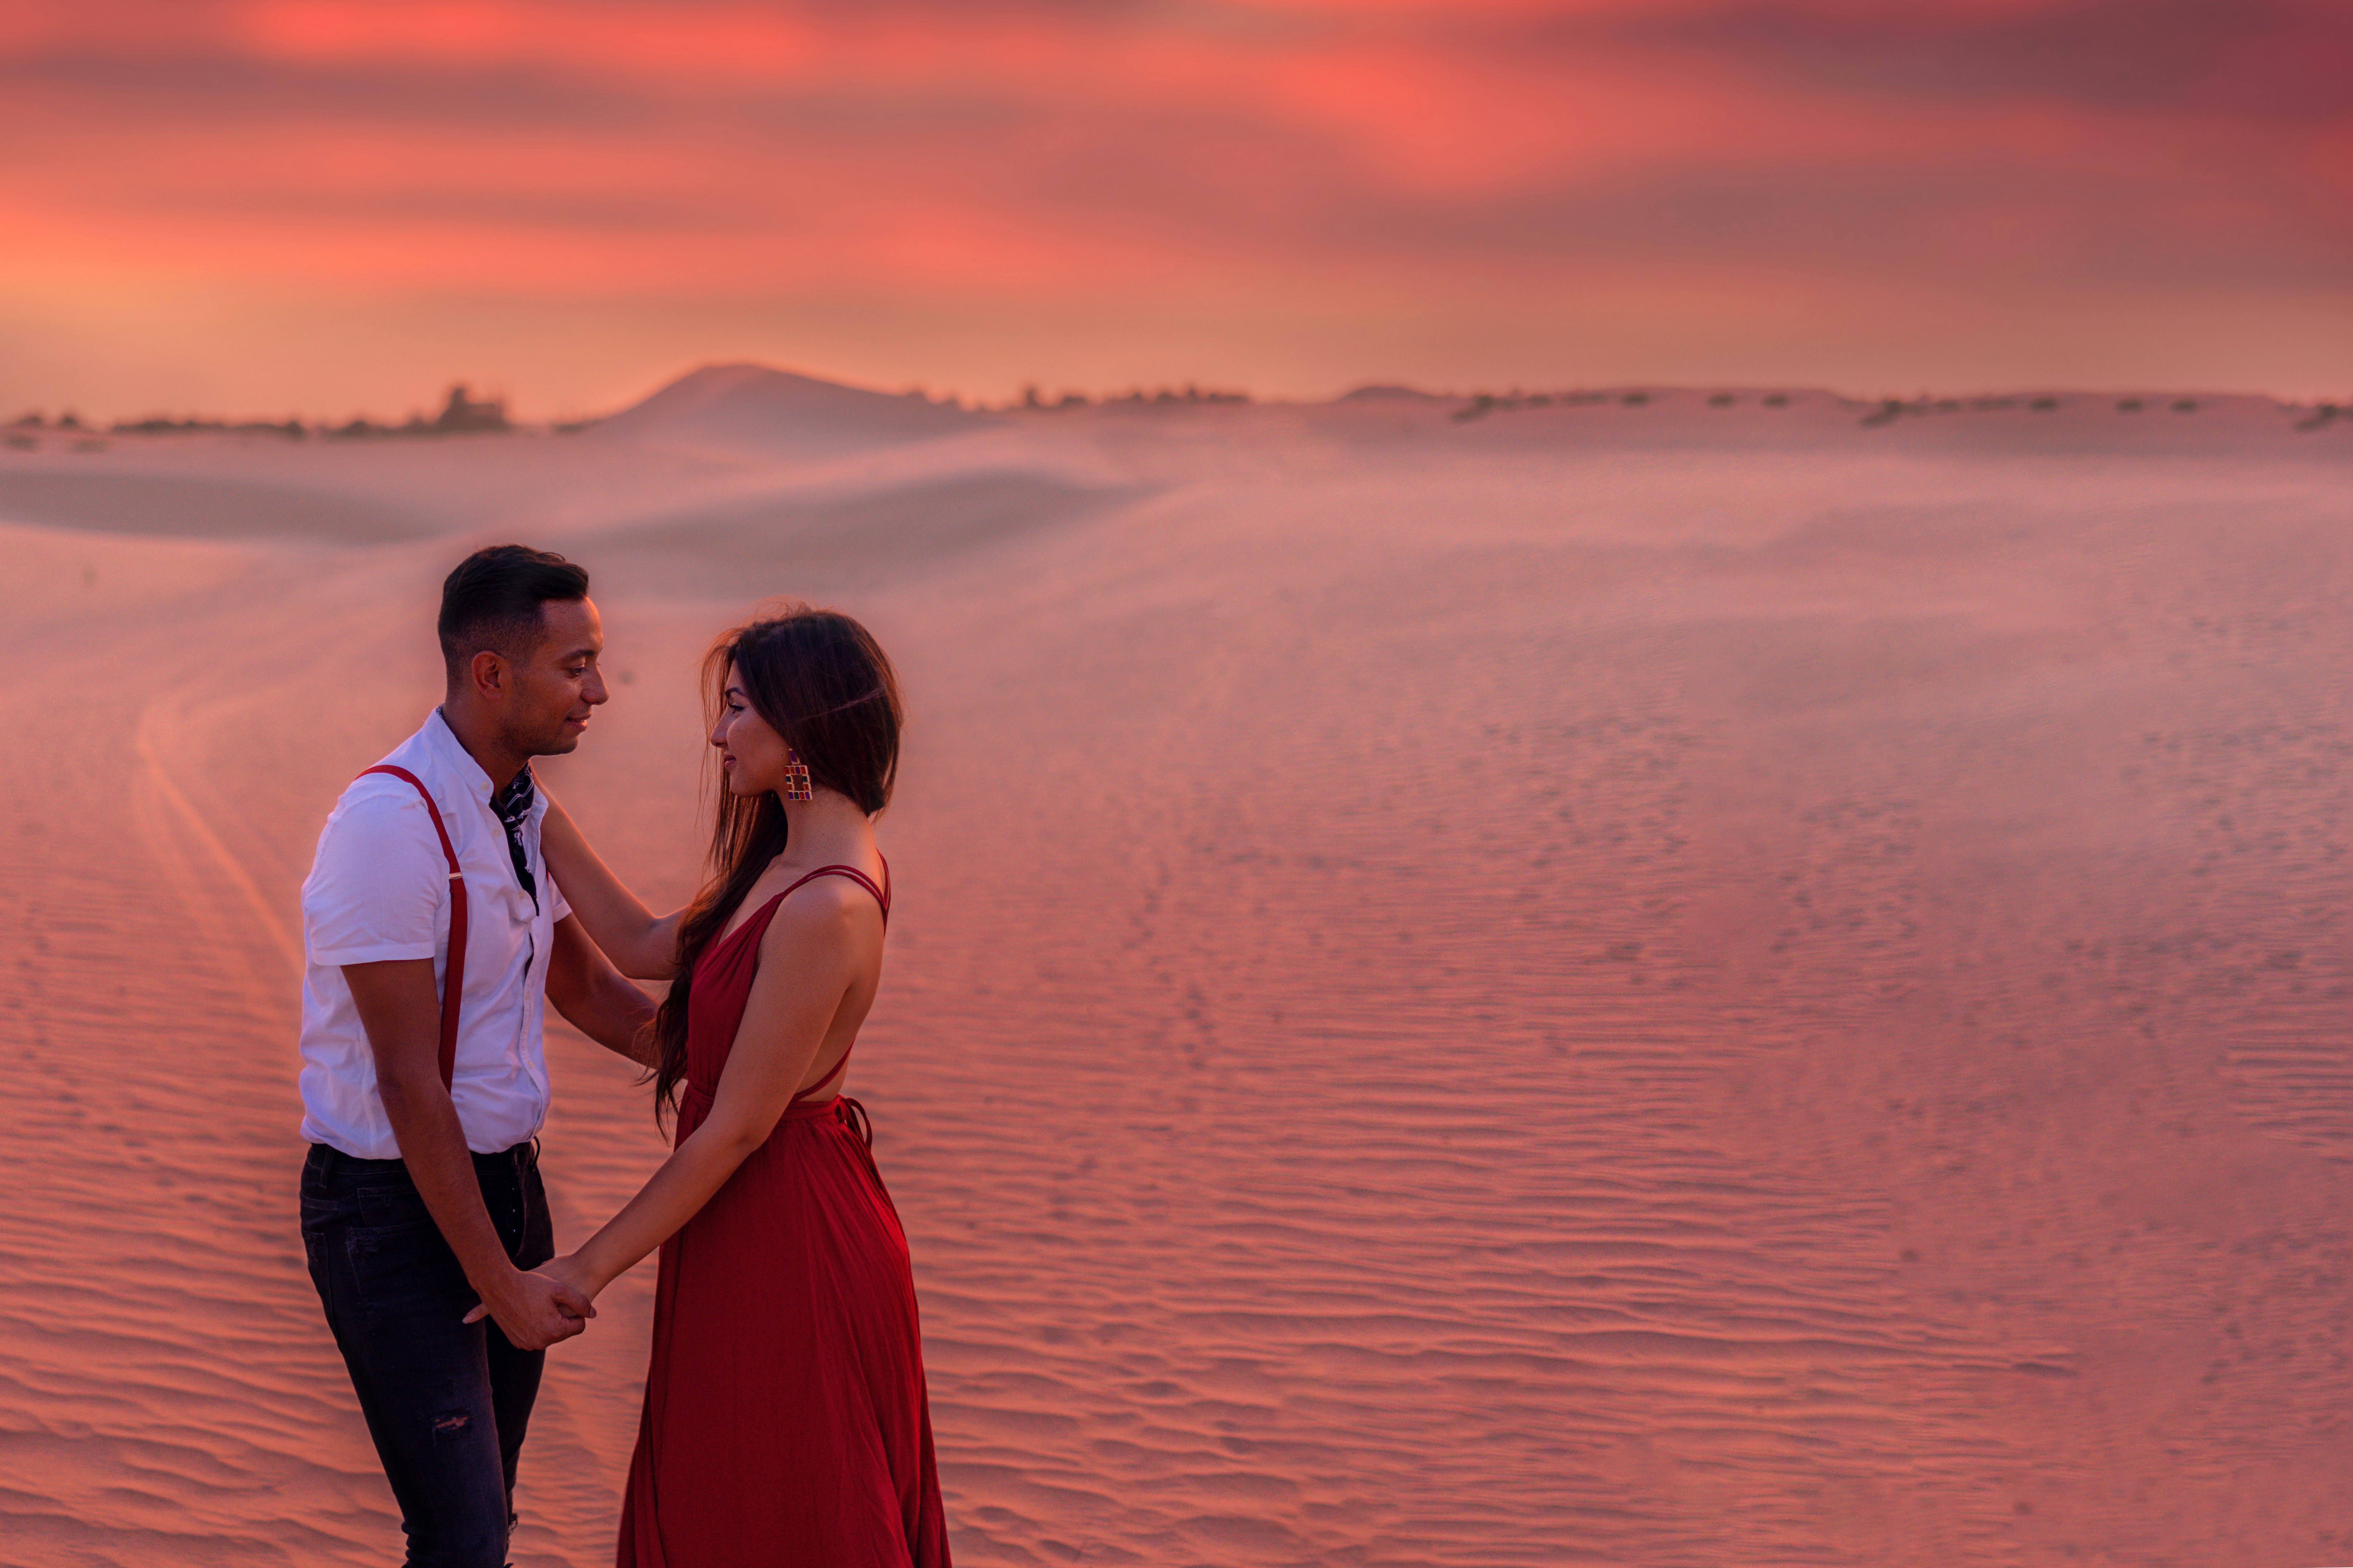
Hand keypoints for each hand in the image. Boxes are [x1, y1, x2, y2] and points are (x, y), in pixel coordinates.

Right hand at [462, 1261, 596, 1349]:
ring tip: (541, 1305)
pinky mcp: (516, 1341)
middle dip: (563, 1318)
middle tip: (553, 1302)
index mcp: (553, 1331)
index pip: (579, 1326)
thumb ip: (580, 1302)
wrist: (499, 1286)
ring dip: (550, 1323)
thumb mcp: (560, 1289)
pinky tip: (531, 1311)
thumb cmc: (531, 1284)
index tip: (568, 1300)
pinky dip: (536, 1326)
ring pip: (549, 1334)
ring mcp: (526, 1344)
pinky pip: (534, 1336)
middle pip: (563, 1332)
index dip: (577, 1312)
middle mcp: (540, 1343)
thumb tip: (593, 1314)